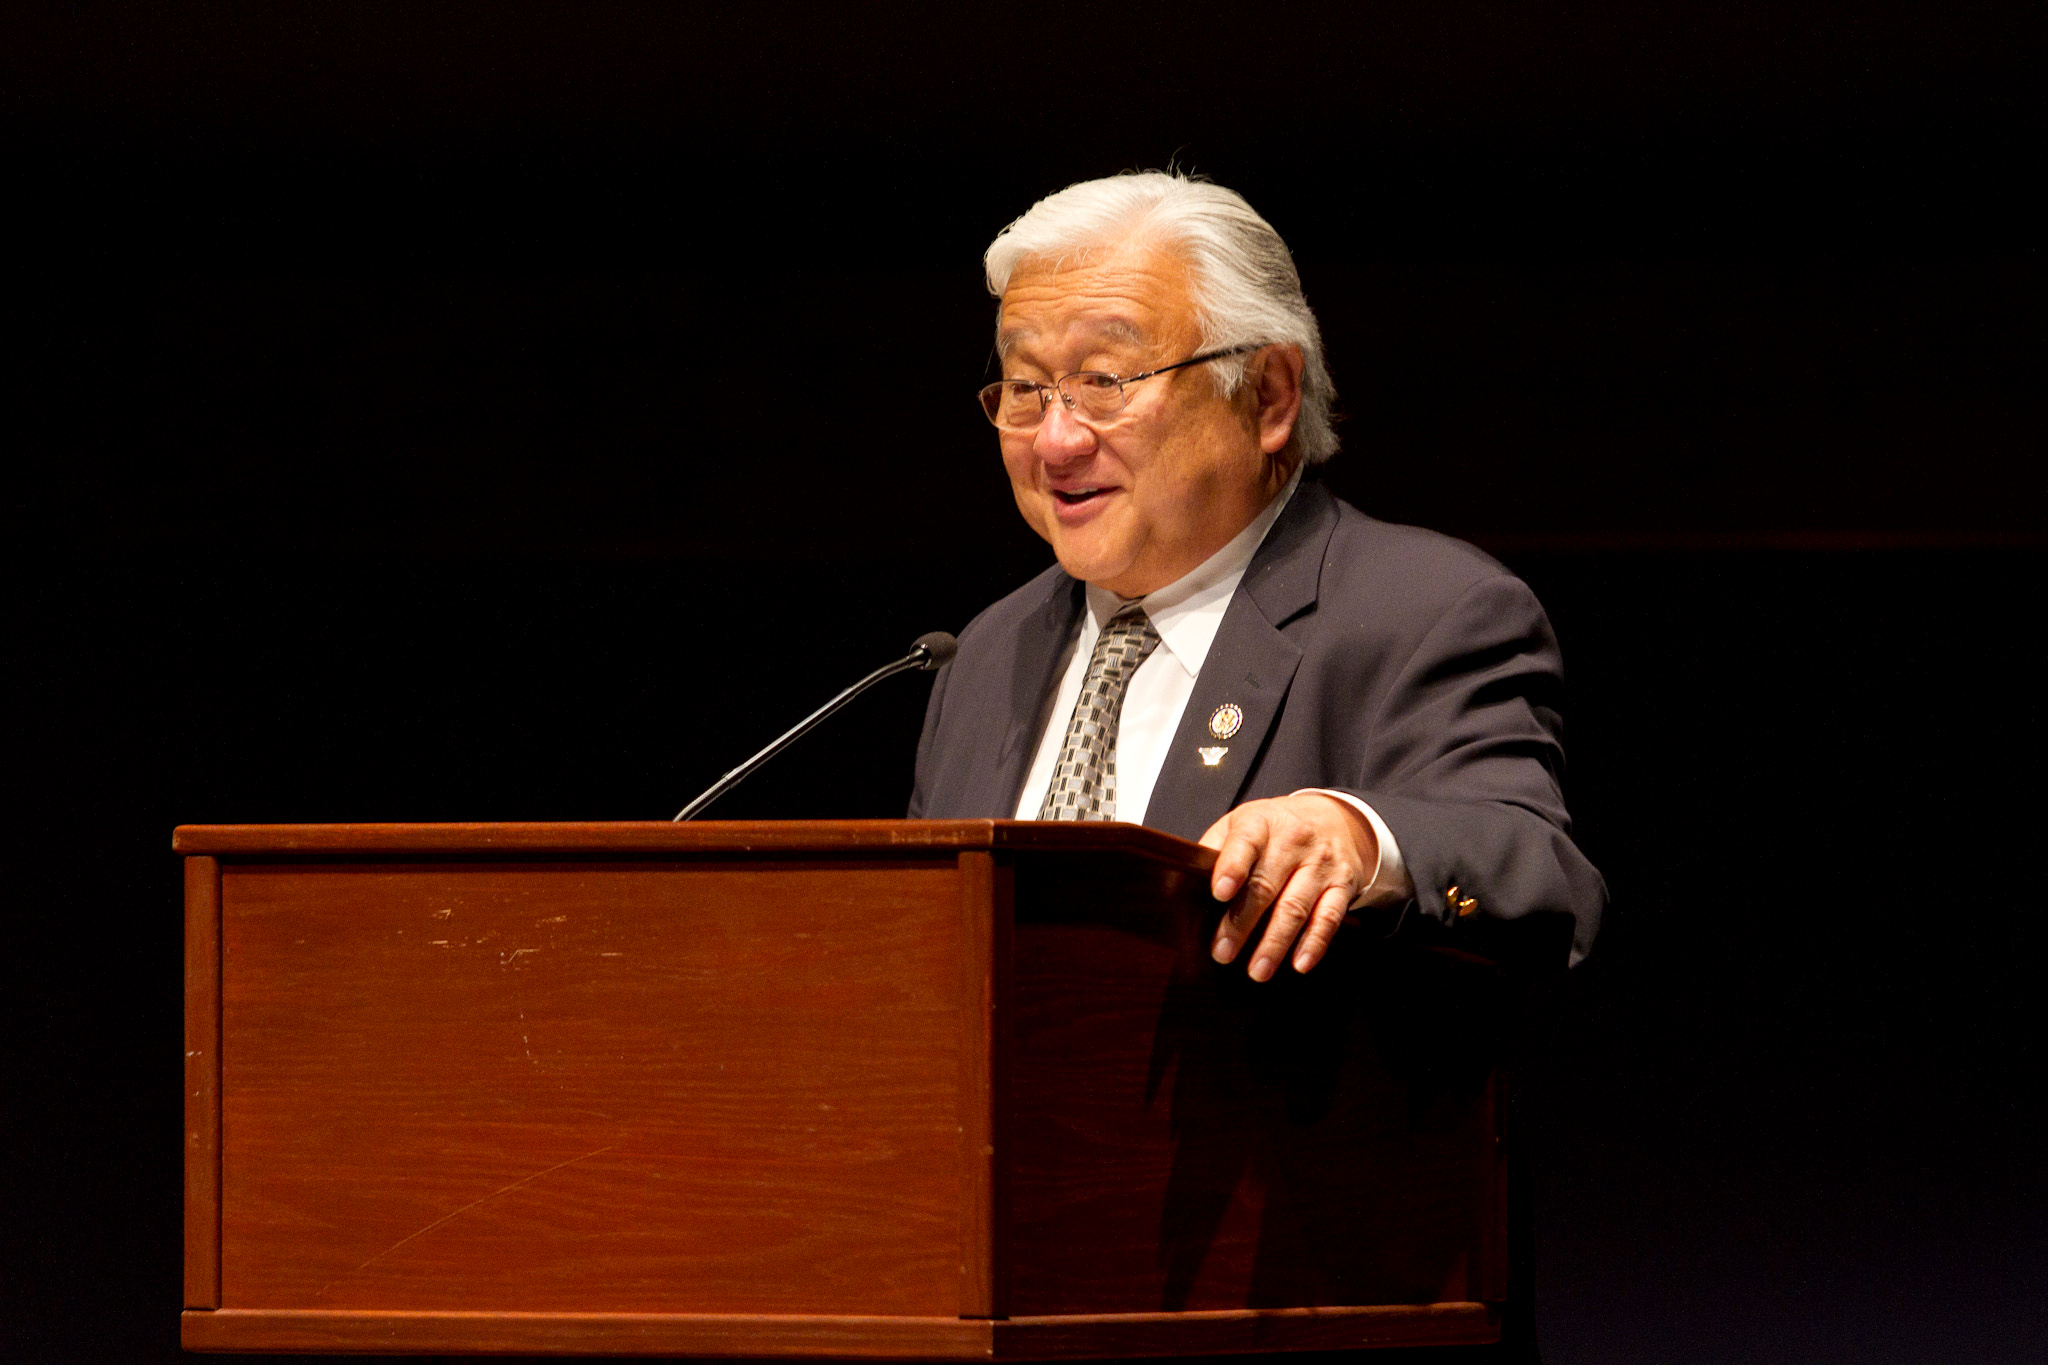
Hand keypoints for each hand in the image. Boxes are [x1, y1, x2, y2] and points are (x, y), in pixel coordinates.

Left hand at [1200, 793, 1377, 980]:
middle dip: (1242, 923)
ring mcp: (1321, 864)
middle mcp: (1294, 841)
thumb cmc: (1276, 829)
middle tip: (1223, 953)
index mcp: (1262, 823)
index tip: (1218, 893)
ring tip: (1257, 970)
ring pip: (1296, 907)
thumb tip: (1182, 881)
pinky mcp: (1342, 886)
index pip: (1245, 842)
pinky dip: (1314, 943)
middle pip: (1266, 885)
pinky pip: (1329, 918)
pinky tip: (1299, 964)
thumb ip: (1215, 847)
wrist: (1336, 819)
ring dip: (1275, 943)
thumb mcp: (1243, 823)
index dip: (1232, 867)